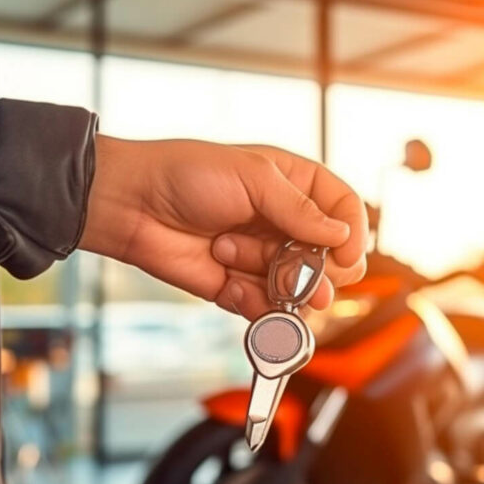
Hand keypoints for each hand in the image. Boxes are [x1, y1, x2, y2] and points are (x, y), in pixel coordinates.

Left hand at [80, 136, 367, 318]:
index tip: (344, 255)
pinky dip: (249, 300)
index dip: (352, 235)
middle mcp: (286, 224)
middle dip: (312, 268)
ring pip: (300, 289)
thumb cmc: (187, 175)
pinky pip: (267, 309)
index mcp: (297, 186)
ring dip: (269, 279)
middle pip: (332, 260)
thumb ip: (300, 211)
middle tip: (289, 266)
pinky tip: (223, 278)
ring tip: (229, 252)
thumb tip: (340, 237)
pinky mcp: (241, 287)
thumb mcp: (252, 178)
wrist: (132, 205)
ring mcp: (265, 258)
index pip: (346, 211)